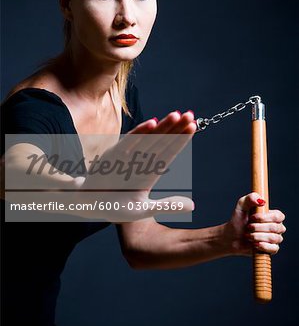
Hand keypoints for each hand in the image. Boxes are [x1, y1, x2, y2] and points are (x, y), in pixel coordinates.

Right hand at [81, 110, 196, 221]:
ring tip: (177, 115)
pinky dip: (140, 132)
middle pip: (162, 141)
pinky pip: (129, 142)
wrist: (89, 206)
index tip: (194, 127)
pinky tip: (152, 123)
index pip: (169, 153)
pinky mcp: (113, 155)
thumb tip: (193, 206)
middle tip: (191, 115)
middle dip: (176, 128)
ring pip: (148, 139)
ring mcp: (128, 156)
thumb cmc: (115, 206)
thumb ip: (167, 206)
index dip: (181, 140)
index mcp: (150, 172)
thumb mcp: (144, 210)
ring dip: (162, 127)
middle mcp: (140, 161)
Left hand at [224, 192, 285, 255]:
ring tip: (248, 235)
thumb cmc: (237, 220)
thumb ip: (250, 198)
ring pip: (274, 238)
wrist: (231, 236)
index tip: (252, 217)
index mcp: (272, 216)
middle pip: (276, 227)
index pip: (279, 216)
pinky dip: (263, 246)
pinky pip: (274, 249)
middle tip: (248, 227)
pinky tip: (254, 244)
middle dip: (258, 227)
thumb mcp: (241, 205)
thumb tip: (262, 201)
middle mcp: (276, 227)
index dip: (266, 218)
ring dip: (257, 236)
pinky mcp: (271, 249)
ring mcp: (275, 239)